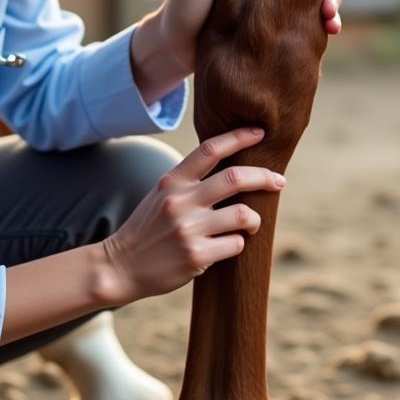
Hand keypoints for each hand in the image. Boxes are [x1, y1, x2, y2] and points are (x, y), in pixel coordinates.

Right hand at [98, 127, 282, 303]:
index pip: (210, 149)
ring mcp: (188, 229)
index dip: (239, 137)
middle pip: (236, 178)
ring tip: (250, 224)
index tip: (260, 133)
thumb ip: (191, 181)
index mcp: (173, 181)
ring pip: (243, 214)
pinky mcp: (196, 256)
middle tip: (279, 181)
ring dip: (254, 219)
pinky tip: (226, 246)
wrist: (120, 266)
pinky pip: (235, 244)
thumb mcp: (162, 194)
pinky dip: (238, 244)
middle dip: (265, 177)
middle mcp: (180, 201)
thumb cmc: (148, 228)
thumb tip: (236, 170)